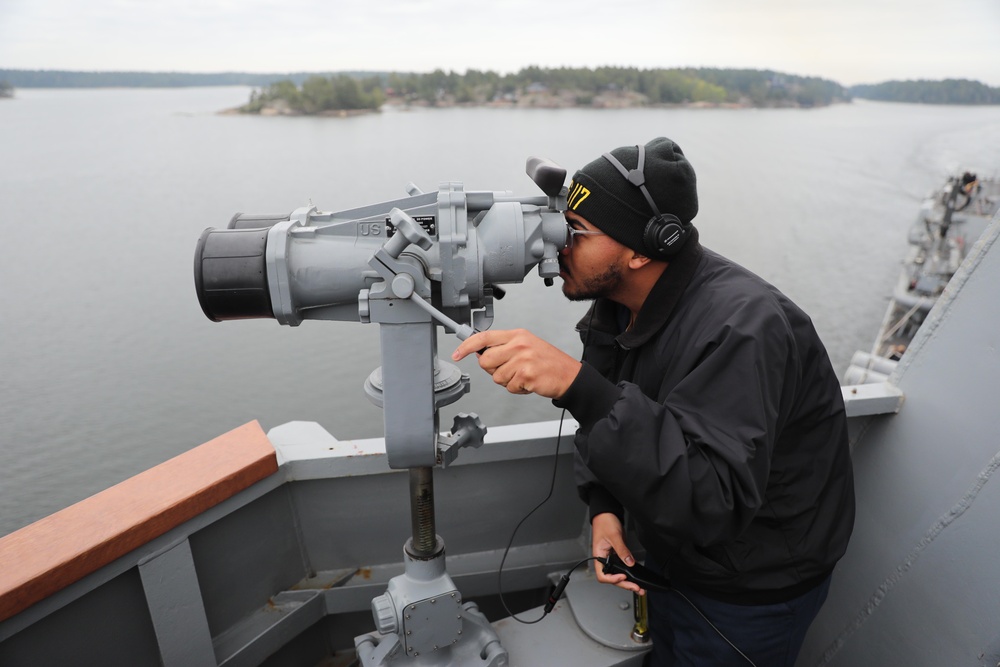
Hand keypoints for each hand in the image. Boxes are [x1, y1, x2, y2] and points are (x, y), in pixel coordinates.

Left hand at [451, 329, 580, 398]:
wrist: (569, 375)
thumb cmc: (547, 362)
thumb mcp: (526, 345)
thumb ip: (504, 347)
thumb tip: (480, 354)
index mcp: (517, 335)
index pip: (484, 337)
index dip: (467, 346)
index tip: (457, 353)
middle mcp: (519, 344)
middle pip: (485, 360)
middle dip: (492, 369)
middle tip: (508, 370)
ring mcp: (522, 360)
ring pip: (496, 377)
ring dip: (507, 381)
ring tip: (523, 376)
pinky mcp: (526, 375)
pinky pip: (508, 387)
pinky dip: (517, 389)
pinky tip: (528, 383)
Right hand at [592, 512, 643, 594]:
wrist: (607, 514)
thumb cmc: (605, 522)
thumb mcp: (614, 536)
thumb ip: (622, 550)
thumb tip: (629, 562)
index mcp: (598, 556)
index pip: (603, 575)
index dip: (613, 579)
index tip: (623, 576)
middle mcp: (604, 559)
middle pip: (612, 577)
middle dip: (625, 584)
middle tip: (636, 588)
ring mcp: (611, 558)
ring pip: (618, 574)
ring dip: (628, 582)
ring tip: (639, 587)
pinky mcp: (617, 555)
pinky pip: (623, 567)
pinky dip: (630, 573)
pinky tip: (637, 577)